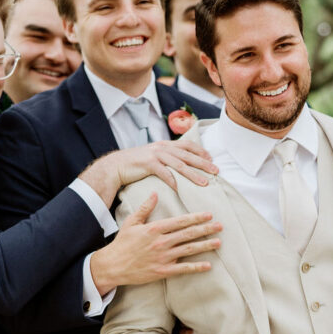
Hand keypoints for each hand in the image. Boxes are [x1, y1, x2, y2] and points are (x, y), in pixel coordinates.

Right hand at [79, 140, 218, 206]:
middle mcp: (162, 147)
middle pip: (188, 155)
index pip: (188, 145)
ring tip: (204, 183)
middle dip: (203, 163)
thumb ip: (167, 157)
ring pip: (179, 164)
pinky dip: (173, 181)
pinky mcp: (148, 164)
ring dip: (193, 174)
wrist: (116, 165)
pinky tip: (181, 189)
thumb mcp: (154, 156)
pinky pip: (164, 173)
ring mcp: (155, 155)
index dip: (201, 152)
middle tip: (216, 171)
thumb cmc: (136, 164)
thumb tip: (181, 163)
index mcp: (165, 145)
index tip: (212, 160)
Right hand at [90, 194, 221, 294]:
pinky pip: (183, 269)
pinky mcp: (162, 271)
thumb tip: (155, 193)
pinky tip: (208, 265)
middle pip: (188, 234)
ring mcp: (163, 257)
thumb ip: (145, 208)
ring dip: (205, 246)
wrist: (113, 265)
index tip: (209, 214)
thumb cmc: (122, 243)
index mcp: (155, 229)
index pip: (180, 221)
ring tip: (219, 242)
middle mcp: (161, 242)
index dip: (196, 217)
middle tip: (220, 226)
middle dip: (206, 229)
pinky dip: (196, 267)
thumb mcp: (132, 222)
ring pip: (189, 250)